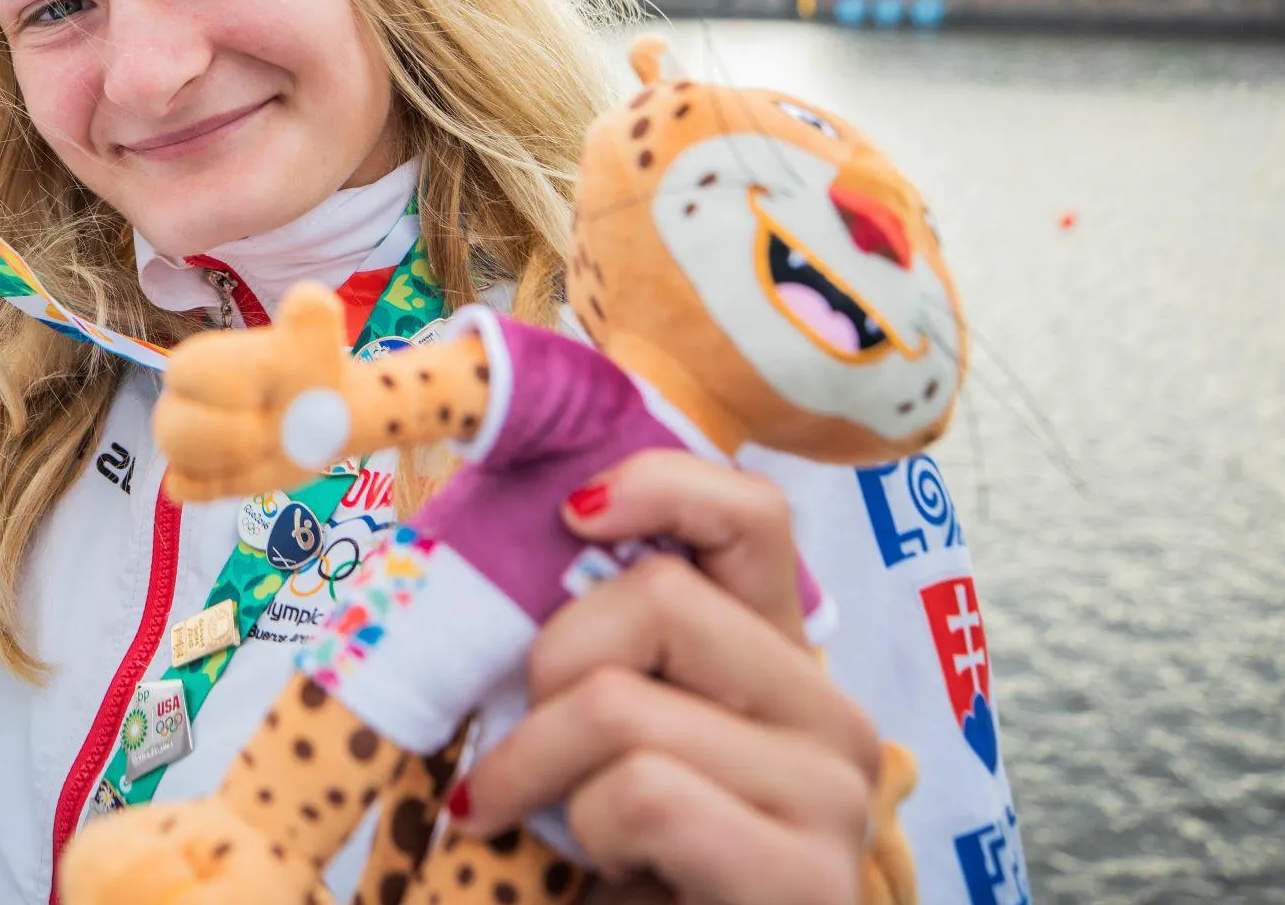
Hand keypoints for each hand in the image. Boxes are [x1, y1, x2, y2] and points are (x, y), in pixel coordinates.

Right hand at [157, 284, 356, 502]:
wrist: (330, 415)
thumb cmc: (314, 373)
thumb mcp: (317, 342)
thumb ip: (310, 317)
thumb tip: (310, 297)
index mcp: (200, 361)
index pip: (184, 376)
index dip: (229, 392)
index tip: (269, 394)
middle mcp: (185, 399)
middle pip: (172, 430)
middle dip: (229, 439)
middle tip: (272, 431)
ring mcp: (190, 438)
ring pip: (177, 460)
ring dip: (229, 463)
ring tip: (266, 446)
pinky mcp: (198, 473)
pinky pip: (184, 487)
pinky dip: (217, 483)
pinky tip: (250, 466)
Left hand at [461, 451, 882, 904]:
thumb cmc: (634, 866)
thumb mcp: (612, 745)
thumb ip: (604, 658)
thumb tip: (523, 553)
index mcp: (780, 664)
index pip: (752, 517)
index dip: (658, 487)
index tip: (570, 515)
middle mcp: (829, 713)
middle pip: (660, 599)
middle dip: (549, 668)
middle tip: (520, 750)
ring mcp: (832, 794)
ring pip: (621, 705)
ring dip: (537, 770)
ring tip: (546, 825)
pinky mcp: (809, 873)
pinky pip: (640, 794)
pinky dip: (583, 831)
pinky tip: (609, 874)